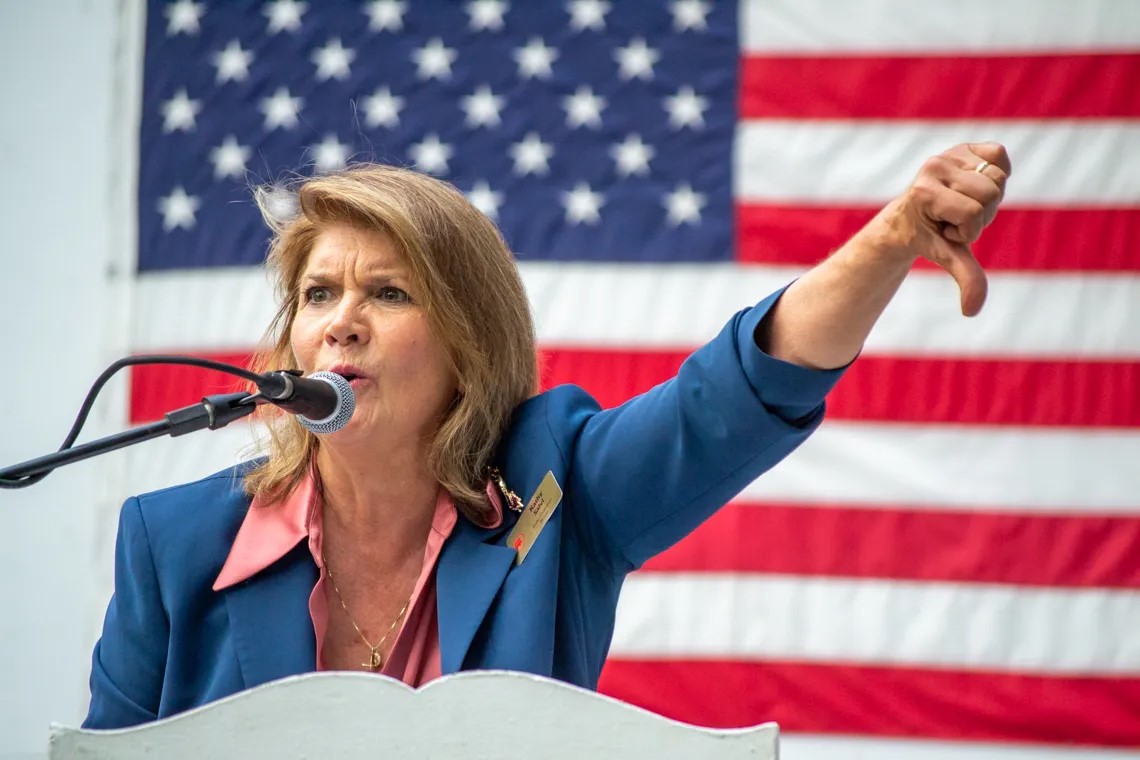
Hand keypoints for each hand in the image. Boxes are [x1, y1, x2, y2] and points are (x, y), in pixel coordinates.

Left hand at [870, 142, 1010, 316]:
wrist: (915, 213)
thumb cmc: (930, 237)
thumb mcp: (949, 257)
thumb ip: (966, 278)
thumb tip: (972, 311)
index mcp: (924, 191)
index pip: (971, 213)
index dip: (967, 230)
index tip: (947, 231)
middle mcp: (933, 166)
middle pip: (990, 193)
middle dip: (980, 215)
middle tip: (957, 218)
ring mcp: (948, 152)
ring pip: (998, 177)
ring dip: (988, 198)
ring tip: (964, 204)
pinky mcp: (964, 145)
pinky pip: (1000, 154)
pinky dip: (997, 172)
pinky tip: (975, 185)